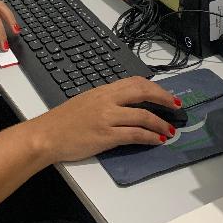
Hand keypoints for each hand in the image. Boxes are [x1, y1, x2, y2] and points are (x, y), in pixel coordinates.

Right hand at [27, 77, 180, 161]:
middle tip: (176, 106)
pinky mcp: (106, 136)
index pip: (134, 81)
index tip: (165, 94)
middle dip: (163, 99)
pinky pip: (134, 134)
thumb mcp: (86, 101)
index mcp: (103, 90)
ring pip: (142, 116)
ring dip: (160, 123)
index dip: (154, 87)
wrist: (46, 135)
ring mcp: (107, 118)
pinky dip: (150, 137)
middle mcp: (107, 100)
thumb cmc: (63, 121)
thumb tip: (126, 104)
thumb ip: (106, 100)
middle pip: (142, 92)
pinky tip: (157, 140)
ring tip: (169, 129)